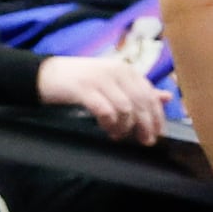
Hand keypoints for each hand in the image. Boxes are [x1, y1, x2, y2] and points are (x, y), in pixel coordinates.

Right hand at [33, 53, 168, 144]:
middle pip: (141, 103)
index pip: (150, 95)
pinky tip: (108, 130)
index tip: (158, 134)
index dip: (157, 117)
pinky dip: (110, 124)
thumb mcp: (114, 82)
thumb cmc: (83, 81)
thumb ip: (139, 90)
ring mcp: (100, 79)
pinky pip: (105, 110)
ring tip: (119, 135)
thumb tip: (167, 97)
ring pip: (126, 108)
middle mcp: (117, 71)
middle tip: (144, 141)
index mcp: (127, 70)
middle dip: (146, 125)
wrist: (45, 74)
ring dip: (125, 127)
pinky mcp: (84, 88)